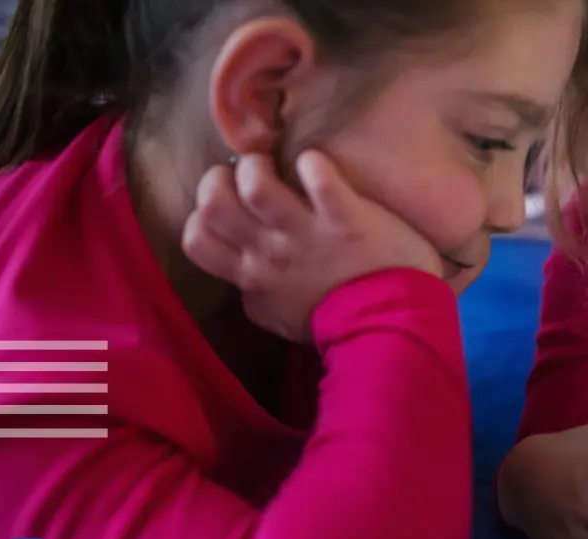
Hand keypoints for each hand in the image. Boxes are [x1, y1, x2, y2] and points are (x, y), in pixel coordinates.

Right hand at [182, 151, 442, 341]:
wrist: (390, 327)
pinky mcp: (345, 217)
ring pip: (255, 185)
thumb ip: (256, 294)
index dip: (200, 214)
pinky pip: (318, 176)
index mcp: (252, 276)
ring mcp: (307, 233)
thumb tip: (243, 278)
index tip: (225, 207)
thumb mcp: (280, 317)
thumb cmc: (335, 321)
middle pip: (213, 205)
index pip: (196, 240)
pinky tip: (317, 166)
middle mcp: (270, 252)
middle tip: (246, 176)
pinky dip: (314, 163)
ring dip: (258, 165)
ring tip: (277, 164)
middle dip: (218, 179)